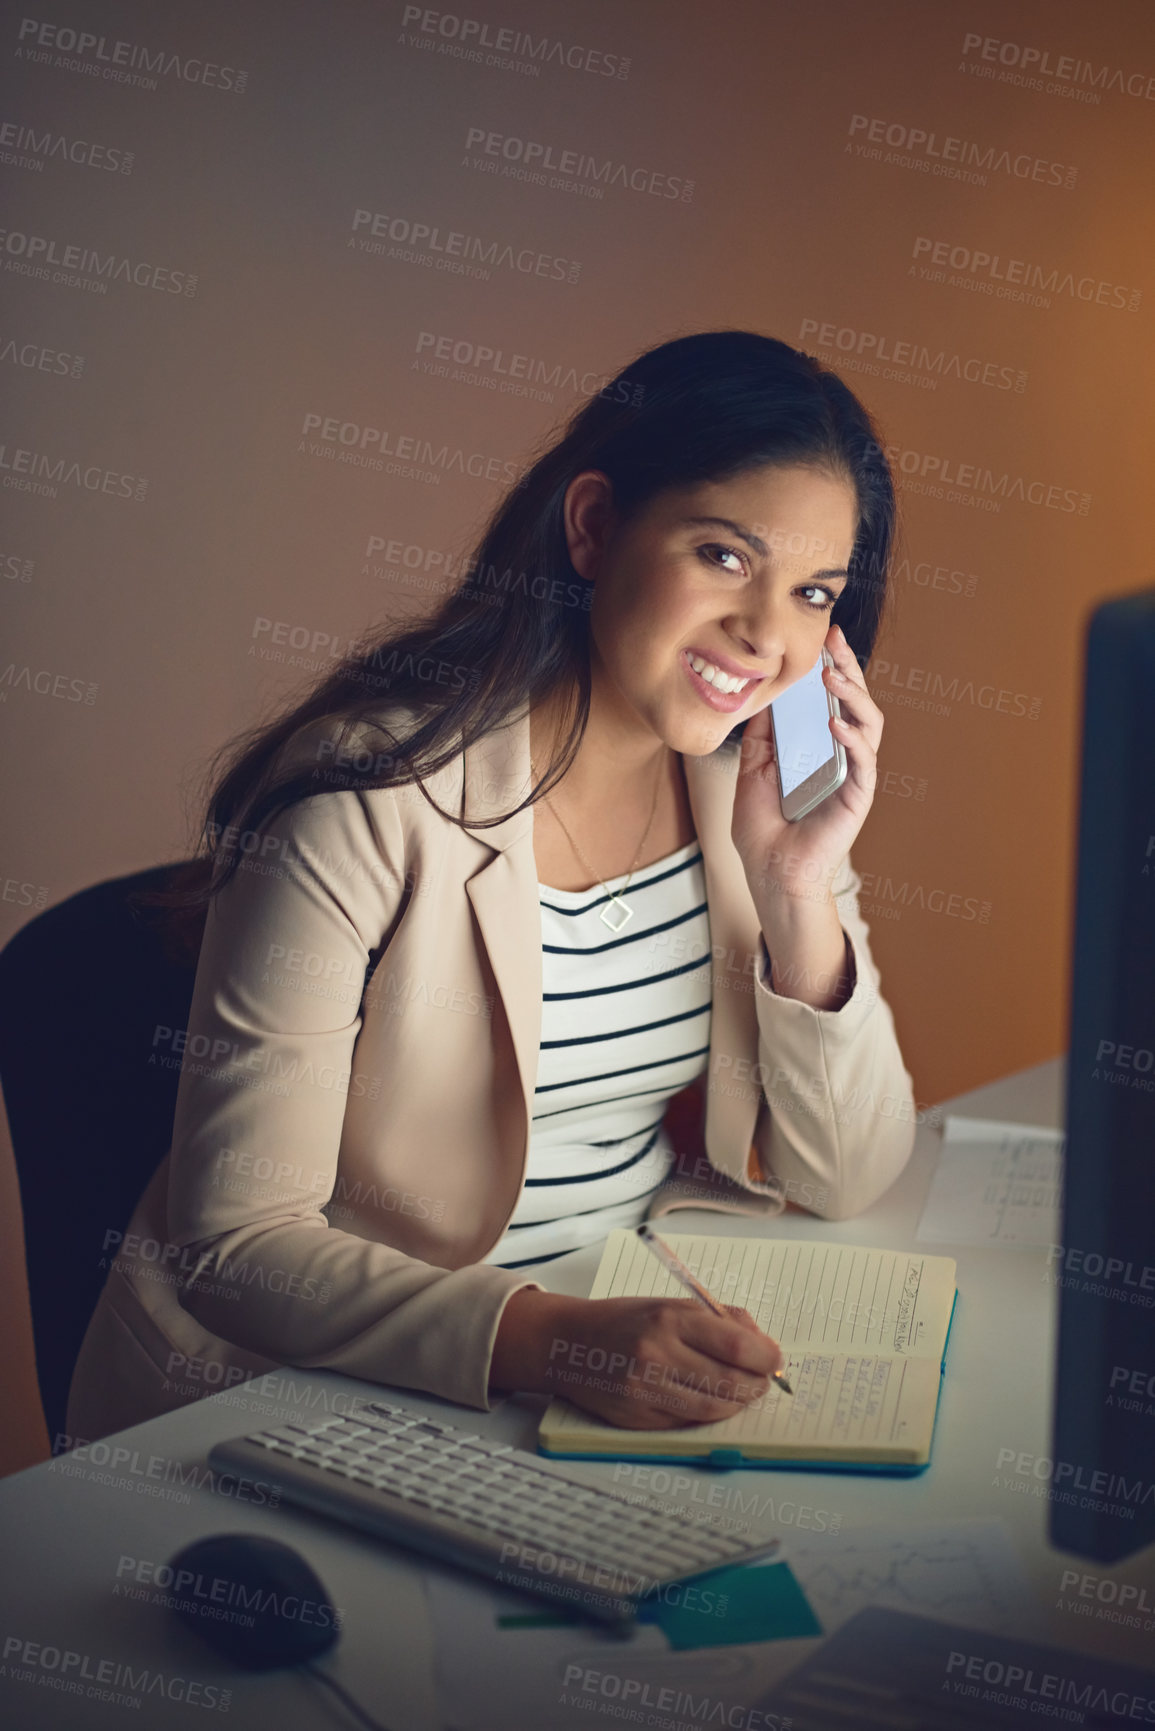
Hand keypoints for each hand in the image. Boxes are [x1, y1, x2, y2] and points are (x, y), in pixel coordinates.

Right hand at [490, 1290, 782, 1429]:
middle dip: (758, 1384)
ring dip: (738, 1402)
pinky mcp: (638, 1417)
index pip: (736, 1344)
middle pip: (730, 1381)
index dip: (766, 1356)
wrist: (568, 1344)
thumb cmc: (626, 1320)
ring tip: (743, 1391)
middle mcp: (657, 1354)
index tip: (775, 1358)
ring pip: (714, 1408)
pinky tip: (711, 1400)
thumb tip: (763, 1344)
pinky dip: (709, 1413)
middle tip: (765, 1380)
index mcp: (669, 1318)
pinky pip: (689, 1421)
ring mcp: (646, 1390)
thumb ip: (719, 1319)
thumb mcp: (671, 1304)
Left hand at [731, 621, 883, 905]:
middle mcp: (842, 755)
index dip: (832, 666)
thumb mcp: (752, 770)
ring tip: (833, 676)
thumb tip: (762, 695)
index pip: (832, 697)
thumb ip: (761, 735)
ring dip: (854, 696)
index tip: (823, 637)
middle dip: (849, 667)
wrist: (769, 872)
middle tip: (836, 640)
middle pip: (857, 700)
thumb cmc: (763, 829)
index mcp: (819, 746)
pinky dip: (852, 739)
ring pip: (869, 724)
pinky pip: (863, 762)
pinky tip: (835, 724)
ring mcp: (854, 774)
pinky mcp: (858, 796)